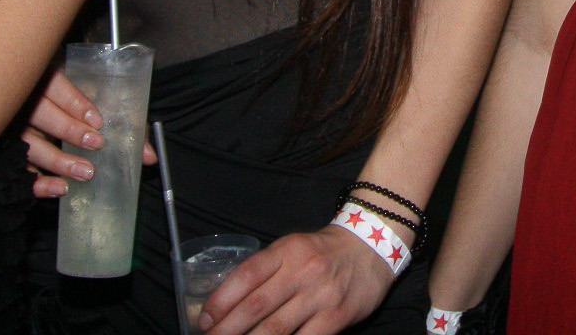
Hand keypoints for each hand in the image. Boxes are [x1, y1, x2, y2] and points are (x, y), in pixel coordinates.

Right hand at [22, 67, 155, 197]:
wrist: (42, 101)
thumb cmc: (74, 101)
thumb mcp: (95, 97)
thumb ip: (121, 118)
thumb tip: (148, 156)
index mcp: (45, 76)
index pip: (55, 85)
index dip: (75, 103)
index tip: (97, 120)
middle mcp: (24, 101)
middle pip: (40, 114)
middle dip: (70, 130)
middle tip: (96, 144)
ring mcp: (13, 128)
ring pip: (29, 144)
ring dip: (58, 160)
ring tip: (86, 172)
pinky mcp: (10, 153)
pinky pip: (20, 169)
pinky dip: (38, 183)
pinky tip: (60, 188)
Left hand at [196, 225, 396, 333]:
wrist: (371, 248)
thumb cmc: (323, 252)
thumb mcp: (292, 248)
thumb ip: (265, 270)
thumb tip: (228, 305)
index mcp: (286, 250)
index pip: (246, 276)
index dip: (221, 301)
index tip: (204, 321)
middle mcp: (302, 271)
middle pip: (256, 306)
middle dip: (227, 330)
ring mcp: (320, 296)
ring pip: (276, 329)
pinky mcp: (336, 317)